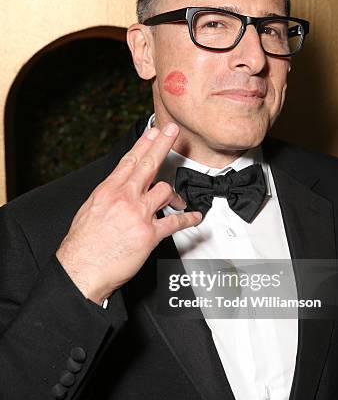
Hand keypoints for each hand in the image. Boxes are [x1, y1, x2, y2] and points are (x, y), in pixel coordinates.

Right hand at [56, 122, 201, 304]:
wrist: (81, 268)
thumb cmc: (83, 244)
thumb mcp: (89, 210)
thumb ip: (108, 196)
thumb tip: (118, 190)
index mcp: (108, 191)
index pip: (130, 160)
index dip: (144, 143)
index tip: (154, 132)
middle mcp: (125, 198)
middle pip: (148, 164)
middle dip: (163, 144)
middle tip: (172, 131)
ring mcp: (139, 214)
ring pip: (165, 191)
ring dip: (175, 196)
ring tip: (180, 201)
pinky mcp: (150, 234)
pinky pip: (175, 222)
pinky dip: (188, 219)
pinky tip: (194, 217)